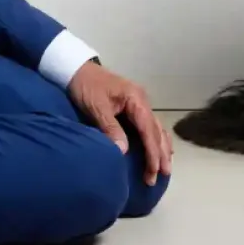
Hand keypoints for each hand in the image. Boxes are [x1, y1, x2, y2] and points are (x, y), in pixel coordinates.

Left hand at [68, 61, 172, 185]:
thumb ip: (110, 128)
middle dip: (160, 154)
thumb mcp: (96, 107)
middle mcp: (143, 101)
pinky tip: (160, 149)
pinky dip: (156, 139)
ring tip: (165, 167)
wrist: (78, 68)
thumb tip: (124, 151)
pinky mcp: (134, 106)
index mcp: (136, 99)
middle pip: (156, 130)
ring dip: (162, 148)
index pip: (148, 130)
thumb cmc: (86, 87)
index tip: (154, 171)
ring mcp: (140, 103)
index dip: (152, 153)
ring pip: (157, 128)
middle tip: (163, 175)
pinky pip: (150, 125)